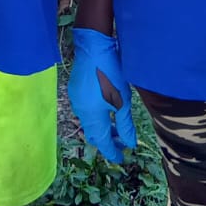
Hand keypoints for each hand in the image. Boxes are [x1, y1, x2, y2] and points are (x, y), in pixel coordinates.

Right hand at [67, 27, 136, 163]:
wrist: (93, 47)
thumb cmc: (112, 74)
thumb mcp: (123, 101)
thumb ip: (125, 125)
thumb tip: (130, 144)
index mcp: (92, 116)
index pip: (102, 142)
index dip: (112, 152)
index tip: (121, 159)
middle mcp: (80, 111)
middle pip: (93, 133)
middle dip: (107, 140)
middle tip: (122, 142)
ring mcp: (76, 100)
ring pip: (88, 122)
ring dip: (102, 127)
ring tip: (116, 125)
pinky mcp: (75, 90)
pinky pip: (85, 110)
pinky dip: (96, 116)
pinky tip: (106, 109)